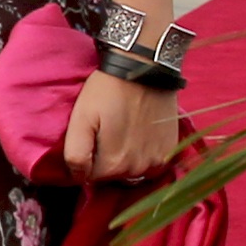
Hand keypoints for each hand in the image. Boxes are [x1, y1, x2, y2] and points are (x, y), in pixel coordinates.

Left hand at [61, 70, 181, 182]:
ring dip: (126, 157)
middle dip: (106, 158)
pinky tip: (140, 133)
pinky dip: (144, 153)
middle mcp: (138, 170)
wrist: (144, 68)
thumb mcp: (81, 118)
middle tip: (107, 129)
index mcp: (114, 165)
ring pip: (132, 171)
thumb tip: (77, 177)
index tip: (91, 137)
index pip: (90, 177)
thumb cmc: (107, 91)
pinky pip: (151, 163)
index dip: (86, 159)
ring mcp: (157, 162)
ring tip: (124, 130)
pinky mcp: (170, 151)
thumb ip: (75, 154)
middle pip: (113, 175)